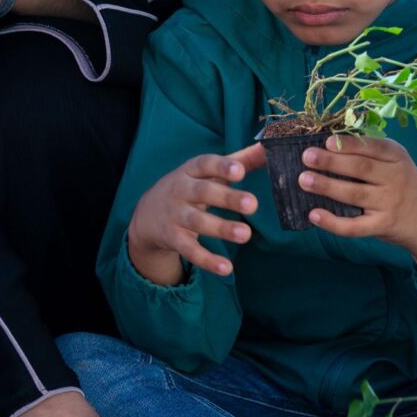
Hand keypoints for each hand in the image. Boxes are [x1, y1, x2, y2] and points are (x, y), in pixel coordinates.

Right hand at [126, 147, 264, 283]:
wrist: (146, 214)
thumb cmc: (190, 186)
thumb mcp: (208, 172)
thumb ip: (240, 160)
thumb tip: (270, 147)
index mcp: (190, 170)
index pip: (205, 164)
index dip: (222, 167)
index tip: (240, 171)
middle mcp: (180, 191)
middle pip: (203, 192)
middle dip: (227, 198)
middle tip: (252, 203)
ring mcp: (175, 216)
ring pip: (198, 222)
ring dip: (221, 228)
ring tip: (245, 234)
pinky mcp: (173, 239)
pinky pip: (190, 250)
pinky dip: (207, 260)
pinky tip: (226, 268)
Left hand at [297, 136, 416, 285]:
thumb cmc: (403, 184)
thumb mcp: (396, 163)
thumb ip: (370, 153)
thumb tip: (326, 145)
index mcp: (397, 157)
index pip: (372, 147)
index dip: (348, 144)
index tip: (326, 141)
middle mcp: (396, 178)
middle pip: (361, 168)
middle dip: (332, 162)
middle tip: (306, 157)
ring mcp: (390, 203)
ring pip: (355, 194)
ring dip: (327, 187)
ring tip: (304, 180)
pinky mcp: (383, 226)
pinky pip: (355, 226)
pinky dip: (333, 222)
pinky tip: (314, 215)